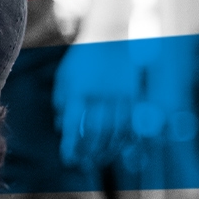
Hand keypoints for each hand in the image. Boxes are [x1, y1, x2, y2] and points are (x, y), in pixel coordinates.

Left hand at [53, 41, 140, 168]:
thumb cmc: (83, 59)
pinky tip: (120, 148)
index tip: (69, 161)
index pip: (75, 127)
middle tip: (84, 165)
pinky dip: (127, 138)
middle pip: (97, 133)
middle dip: (90, 153)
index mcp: (79, 91)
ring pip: (117, 130)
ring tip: (99, 160)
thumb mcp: (65, 77)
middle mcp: (101, 95)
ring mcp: (121, 94)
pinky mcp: (135, 93)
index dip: (73, 147)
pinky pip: (133, 121)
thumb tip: (64, 129)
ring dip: (109, 149)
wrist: (110, 34)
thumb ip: (63, 103)